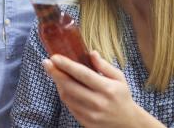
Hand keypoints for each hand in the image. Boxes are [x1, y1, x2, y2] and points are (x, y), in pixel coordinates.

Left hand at [43, 51, 159, 127]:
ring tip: (54, 72)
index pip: (83, 74)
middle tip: (46, 62)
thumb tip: (91, 52)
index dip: (67, 65)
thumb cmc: (121, 96)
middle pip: (70, 86)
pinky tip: (62, 85)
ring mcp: (91, 114)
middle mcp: (98, 102)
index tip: (54, 57)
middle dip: (55, 73)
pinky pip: (69, 106)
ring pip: (67, 97)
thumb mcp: (119, 78)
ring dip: (58, 83)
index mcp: (107, 89)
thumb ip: (104, 65)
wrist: (127, 124)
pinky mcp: (85, 122)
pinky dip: (63, 94)